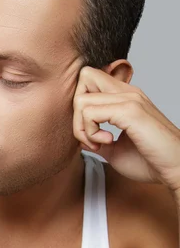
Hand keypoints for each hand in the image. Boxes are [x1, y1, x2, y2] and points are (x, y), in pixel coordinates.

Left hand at [73, 67, 179, 192]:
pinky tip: (107, 142)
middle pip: (83, 79)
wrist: (174, 168)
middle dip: (76, 114)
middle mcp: (127, 92)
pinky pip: (90, 113)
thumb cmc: (149, 161)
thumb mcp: (114, 150)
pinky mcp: (130, 111)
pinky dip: (91, 132)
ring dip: (82, 127)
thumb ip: (97, 140)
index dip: (81, 107)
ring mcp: (129, 99)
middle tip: (90, 139)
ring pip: (81, 99)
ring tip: (100, 143)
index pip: (89, 80)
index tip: (92, 134)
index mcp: (125, 97)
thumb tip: (80, 138)